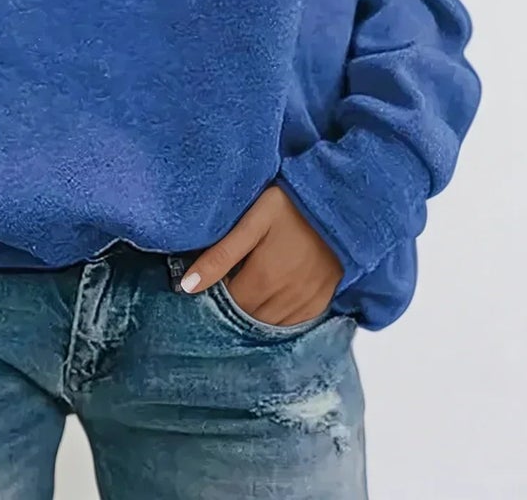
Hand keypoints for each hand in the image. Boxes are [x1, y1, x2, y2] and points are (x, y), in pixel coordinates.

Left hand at [177, 183, 342, 324]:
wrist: (338, 201)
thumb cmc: (292, 204)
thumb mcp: (253, 221)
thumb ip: (221, 254)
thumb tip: (188, 286)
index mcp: (264, 279)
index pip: (228, 307)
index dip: (216, 295)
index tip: (212, 279)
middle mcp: (286, 299)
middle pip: (248, 319)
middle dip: (234, 305)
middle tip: (229, 281)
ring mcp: (307, 303)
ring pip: (269, 325)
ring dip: (255, 312)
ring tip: (249, 287)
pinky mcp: (322, 302)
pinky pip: (293, 323)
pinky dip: (278, 315)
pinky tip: (272, 296)